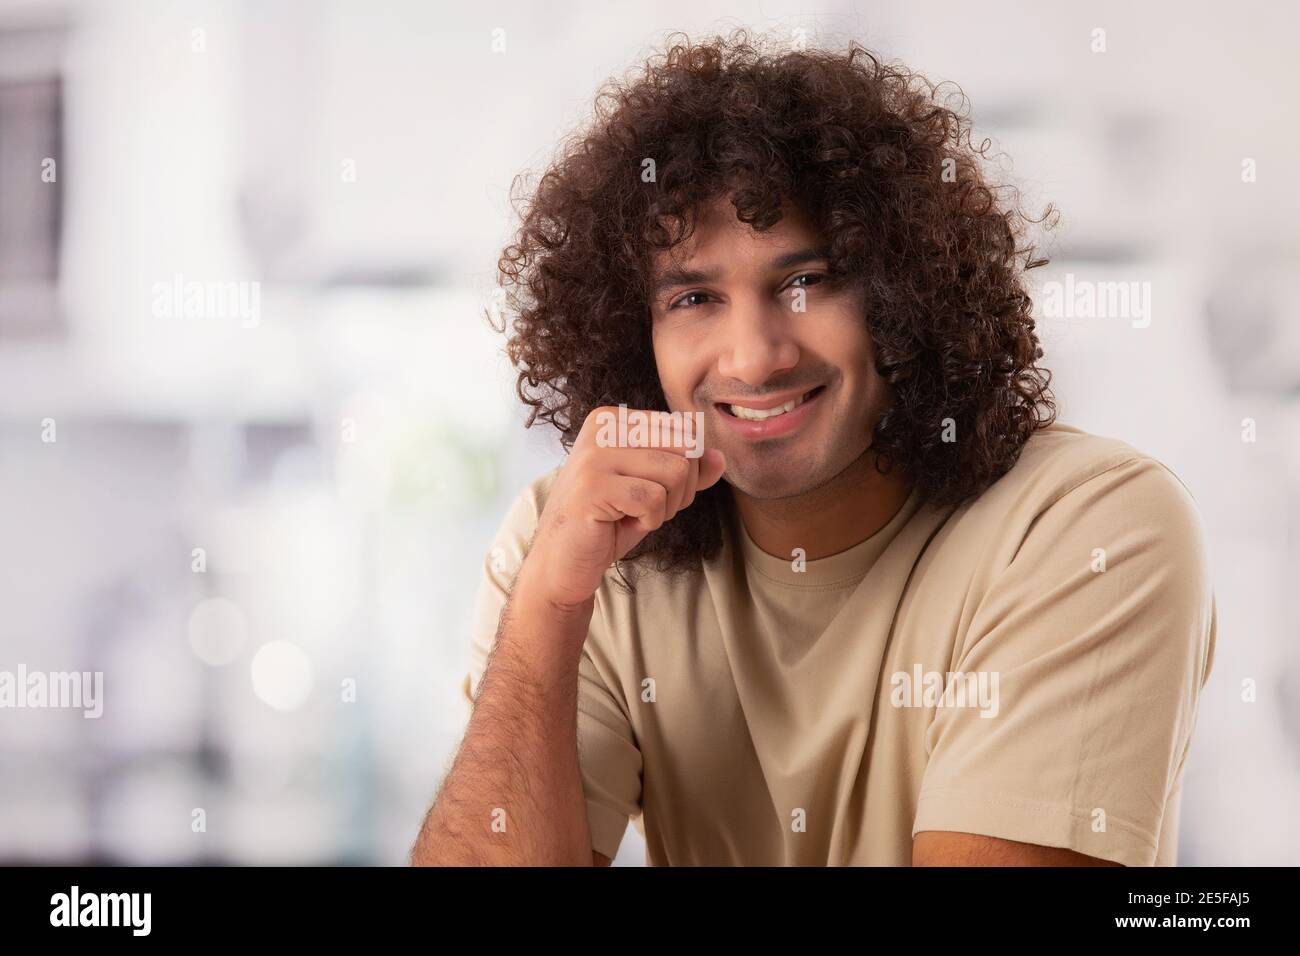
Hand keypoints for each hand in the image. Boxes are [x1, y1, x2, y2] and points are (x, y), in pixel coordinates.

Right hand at [517, 406, 725, 610]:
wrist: (561, 561)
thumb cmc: (607, 522)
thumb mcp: (654, 490)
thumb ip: (687, 471)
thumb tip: (720, 457)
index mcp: (614, 418)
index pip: (685, 429)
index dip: (685, 469)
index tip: (650, 491)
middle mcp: (602, 426)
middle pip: (685, 448)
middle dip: (680, 489)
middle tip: (645, 508)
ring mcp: (594, 454)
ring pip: (676, 472)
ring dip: (665, 507)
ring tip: (632, 515)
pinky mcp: (592, 486)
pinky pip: (654, 499)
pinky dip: (649, 520)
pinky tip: (621, 523)